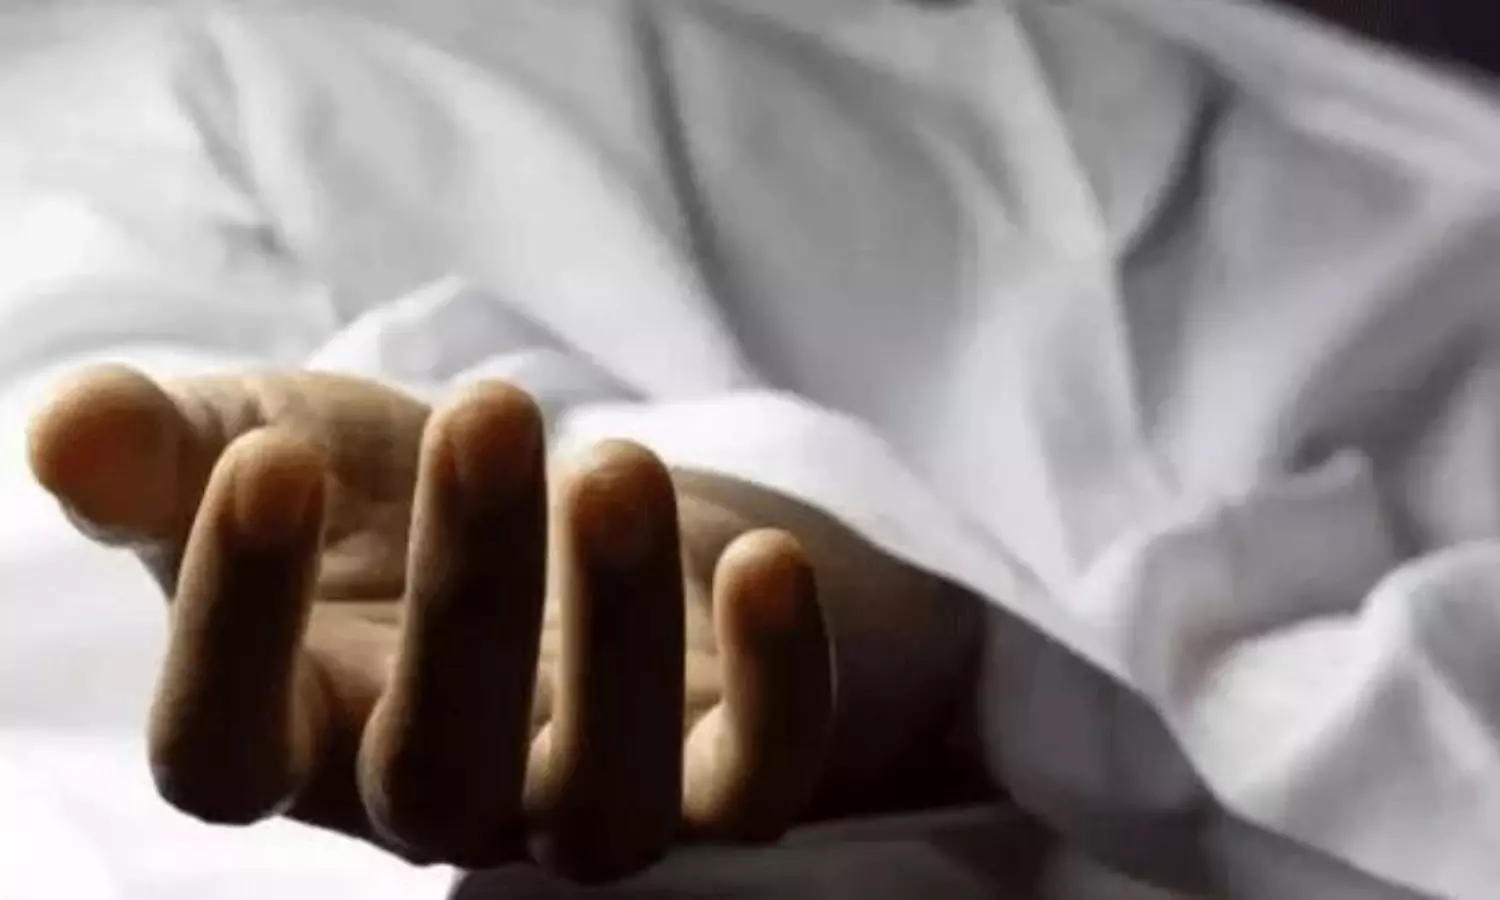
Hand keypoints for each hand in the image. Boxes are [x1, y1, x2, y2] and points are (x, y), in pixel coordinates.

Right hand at [27, 366, 983, 879]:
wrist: (578, 500)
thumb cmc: (402, 488)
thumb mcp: (283, 445)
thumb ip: (170, 452)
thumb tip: (65, 429)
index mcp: (312, 729)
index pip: (224, 755)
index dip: (227, 628)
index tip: (260, 461)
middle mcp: (447, 796)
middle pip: (436, 769)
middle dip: (460, 594)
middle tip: (485, 412)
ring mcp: (590, 796)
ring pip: (603, 810)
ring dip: (614, 641)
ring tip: (611, 465)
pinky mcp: (724, 766)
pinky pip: (759, 775)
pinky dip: (775, 682)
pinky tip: (762, 555)